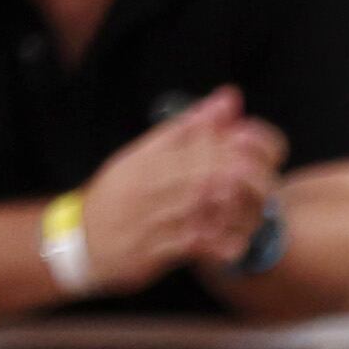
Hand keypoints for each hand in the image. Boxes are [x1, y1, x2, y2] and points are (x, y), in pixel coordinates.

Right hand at [78, 90, 285, 291]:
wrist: (81, 243)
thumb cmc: (121, 196)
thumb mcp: (145, 155)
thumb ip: (189, 129)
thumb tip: (230, 98)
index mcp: (145, 158)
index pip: (195, 142)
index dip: (232, 146)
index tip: (259, 152)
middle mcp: (146, 185)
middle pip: (201, 172)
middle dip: (239, 176)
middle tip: (267, 183)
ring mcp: (148, 218)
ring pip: (199, 208)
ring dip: (234, 211)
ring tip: (261, 212)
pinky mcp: (151, 251)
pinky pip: (190, 245)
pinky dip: (216, 245)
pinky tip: (237, 245)